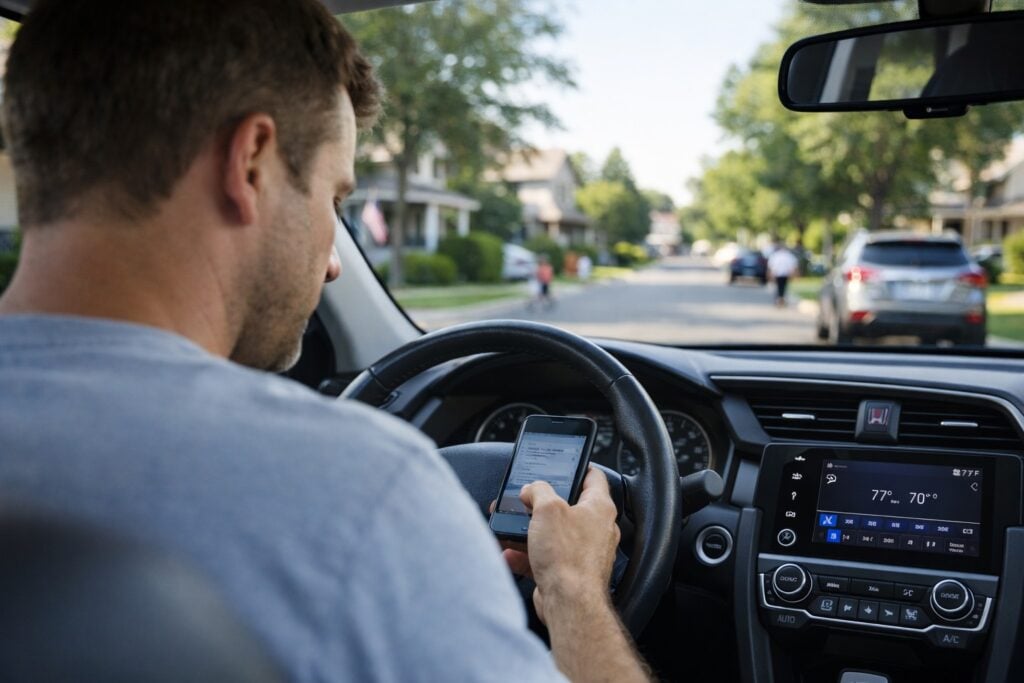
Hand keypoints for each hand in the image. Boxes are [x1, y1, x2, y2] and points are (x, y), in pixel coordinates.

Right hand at [501, 467, 619, 622]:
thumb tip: (532, 489)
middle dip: (542, 503)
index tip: (564, 463)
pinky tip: (511, 554)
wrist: (569, 604)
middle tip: (525, 499)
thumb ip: (538, 490)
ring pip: (553, 533)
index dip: (578, 466)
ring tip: (511, 527)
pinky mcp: (568, 572)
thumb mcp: (547, 508)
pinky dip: (527, 555)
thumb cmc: (568, 557)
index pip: (593, 477)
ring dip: (530, 531)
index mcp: (599, 508)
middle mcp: (595, 529)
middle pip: (568, 506)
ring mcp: (582, 552)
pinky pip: (545, 557)